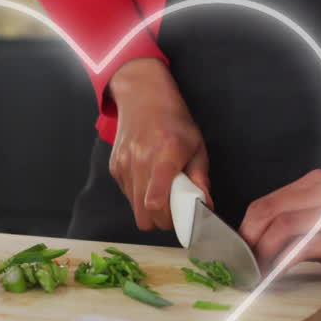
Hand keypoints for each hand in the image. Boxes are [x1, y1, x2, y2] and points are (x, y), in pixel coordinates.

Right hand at [107, 59, 209, 230]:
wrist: (142, 99)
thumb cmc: (175, 123)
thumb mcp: (196, 146)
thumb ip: (200, 178)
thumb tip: (206, 206)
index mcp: (165, 154)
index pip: (156, 198)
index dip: (168, 216)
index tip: (180, 217)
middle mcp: (140, 161)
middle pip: (145, 214)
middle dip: (161, 220)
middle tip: (173, 210)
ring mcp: (123, 166)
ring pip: (135, 209)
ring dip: (150, 210)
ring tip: (162, 191)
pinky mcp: (114, 169)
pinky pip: (128, 196)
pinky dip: (139, 197)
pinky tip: (149, 180)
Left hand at [240, 170, 320, 277]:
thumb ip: (303, 227)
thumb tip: (266, 248)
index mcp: (318, 184)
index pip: (265, 203)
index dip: (245, 230)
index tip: (237, 255)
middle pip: (266, 212)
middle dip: (246, 243)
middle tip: (241, 269)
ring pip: (280, 227)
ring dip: (261, 255)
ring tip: (256, 276)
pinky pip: (305, 247)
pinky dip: (283, 263)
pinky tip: (276, 276)